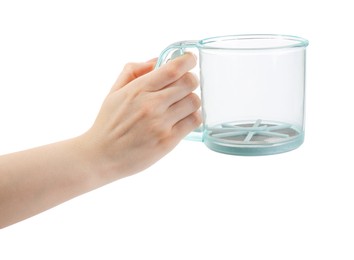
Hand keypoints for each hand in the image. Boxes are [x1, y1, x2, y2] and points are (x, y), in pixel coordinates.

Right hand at [79, 53, 200, 181]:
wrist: (101, 156)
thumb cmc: (108, 123)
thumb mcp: (114, 92)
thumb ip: (133, 71)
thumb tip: (156, 60)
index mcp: (138, 89)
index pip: (173, 69)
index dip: (187, 61)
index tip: (189, 59)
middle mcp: (151, 105)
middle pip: (189, 83)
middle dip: (190, 80)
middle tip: (185, 85)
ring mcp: (161, 124)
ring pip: (194, 102)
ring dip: (191, 100)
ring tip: (182, 104)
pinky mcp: (168, 141)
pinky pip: (193, 122)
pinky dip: (192, 117)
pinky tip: (183, 118)